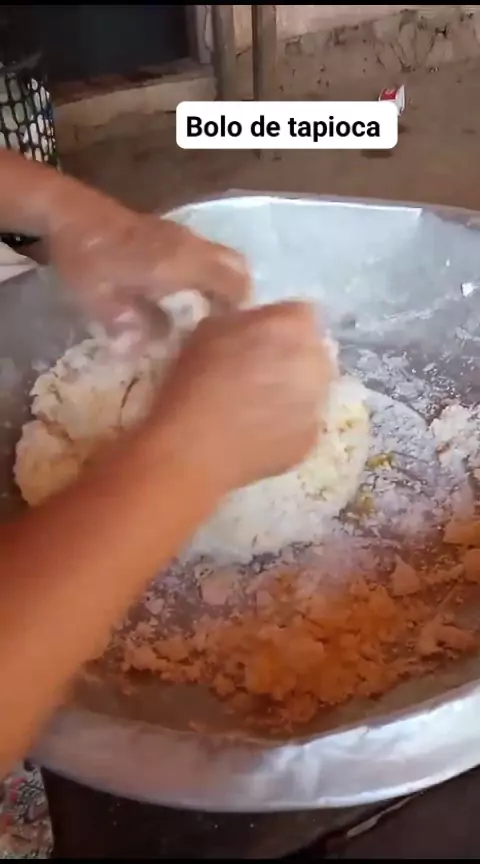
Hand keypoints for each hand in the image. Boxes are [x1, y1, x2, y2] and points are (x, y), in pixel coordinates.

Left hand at [48, 198, 249, 334]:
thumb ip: (131, 325)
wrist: (68, 212)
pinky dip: (212, 274)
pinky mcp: (172, 233)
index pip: (231, 283)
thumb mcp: (99, 300)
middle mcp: (189, 246)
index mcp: (178, 263)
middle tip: (225, 327)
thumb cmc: (85, 257)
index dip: (238, 311)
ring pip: (224, 258)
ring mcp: (182, 236)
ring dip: (226, 284)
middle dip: (239, 297)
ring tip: (211, 315)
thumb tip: (158, 345)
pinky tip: (189, 295)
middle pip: (237, 267)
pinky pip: (208, 253)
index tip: (229, 335)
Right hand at [153, 301, 335, 491]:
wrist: (196, 446)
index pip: (298, 315)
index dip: (276, 326)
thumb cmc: (196, 380)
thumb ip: (246, 320)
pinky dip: (288, 424)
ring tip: (257, 407)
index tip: (255, 341)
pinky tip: (259, 432)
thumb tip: (256, 328)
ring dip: (293, 391)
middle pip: (312, 351)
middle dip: (291, 358)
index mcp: (294, 325)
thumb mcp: (210, 328)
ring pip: (312, 389)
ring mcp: (320, 402)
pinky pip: (304, 423)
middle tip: (258, 373)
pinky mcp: (313, 437)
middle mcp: (318, 360)